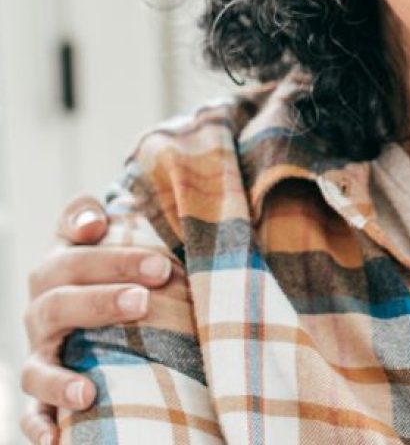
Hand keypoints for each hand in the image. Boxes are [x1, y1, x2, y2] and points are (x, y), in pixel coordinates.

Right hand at [20, 195, 170, 444]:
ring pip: (37, 366)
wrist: (103, 304)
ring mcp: (41, 351)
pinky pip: (32, 413)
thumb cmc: (117, 264)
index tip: (144, 254)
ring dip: (60, 380)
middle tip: (146, 300)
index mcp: (61, 264)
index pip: (73, 250)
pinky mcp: (42, 391)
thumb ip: (103, 217)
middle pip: (60, 301)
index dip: (105, 250)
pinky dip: (40, 426)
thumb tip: (94, 222)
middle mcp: (44, 307)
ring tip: (88, 392)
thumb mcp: (114, 234)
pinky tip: (55, 440)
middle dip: (102, 301)